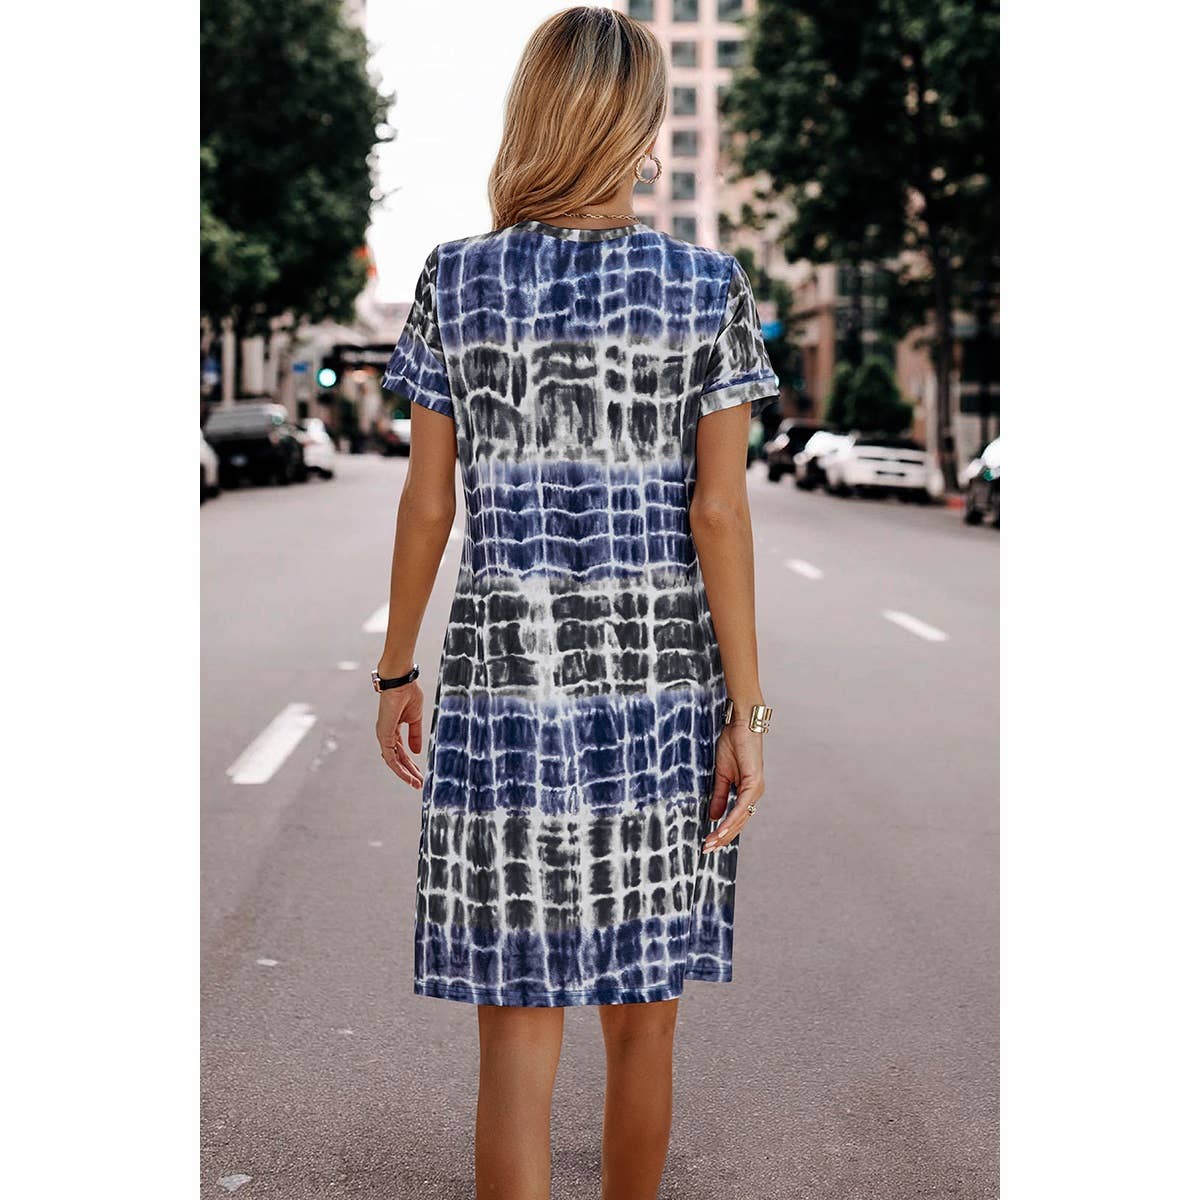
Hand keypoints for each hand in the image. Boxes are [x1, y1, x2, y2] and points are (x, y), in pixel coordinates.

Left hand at [376, 682, 424, 788]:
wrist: (401, 683)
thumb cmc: (408, 694)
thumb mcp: (415, 719)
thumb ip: (415, 735)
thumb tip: (417, 752)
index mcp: (393, 730)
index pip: (402, 752)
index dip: (411, 764)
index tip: (421, 775)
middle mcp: (387, 735)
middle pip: (398, 759)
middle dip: (409, 772)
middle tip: (419, 783)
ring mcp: (384, 736)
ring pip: (393, 761)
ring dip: (405, 774)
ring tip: (416, 783)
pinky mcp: (383, 735)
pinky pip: (391, 757)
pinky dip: (399, 768)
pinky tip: (408, 776)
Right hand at [703, 723, 764, 852]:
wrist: (741, 724)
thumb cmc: (733, 744)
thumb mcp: (721, 775)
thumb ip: (719, 796)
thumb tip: (714, 817)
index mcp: (747, 792)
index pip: (735, 819)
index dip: (723, 832)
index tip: (708, 843)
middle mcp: (754, 794)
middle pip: (739, 823)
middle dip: (722, 838)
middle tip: (707, 849)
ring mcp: (756, 790)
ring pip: (741, 818)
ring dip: (725, 832)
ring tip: (711, 843)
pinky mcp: (754, 783)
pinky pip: (742, 806)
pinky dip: (731, 819)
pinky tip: (721, 829)